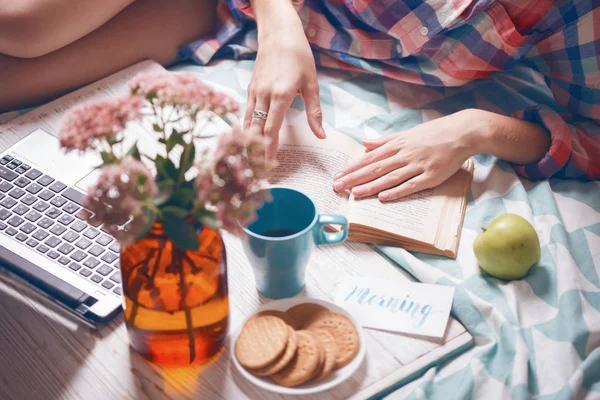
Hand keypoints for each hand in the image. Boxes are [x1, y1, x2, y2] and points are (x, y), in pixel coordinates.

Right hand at [244, 2, 324, 159]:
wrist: (278, 33)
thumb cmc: (299, 56)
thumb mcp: (312, 83)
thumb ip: (314, 112)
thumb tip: (321, 135)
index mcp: (280, 95)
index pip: (271, 129)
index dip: (268, 150)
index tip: (269, 166)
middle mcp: (263, 95)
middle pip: (254, 131)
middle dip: (254, 153)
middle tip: (257, 172)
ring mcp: (254, 92)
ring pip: (247, 124)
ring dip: (248, 144)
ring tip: (250, 162)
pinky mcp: (250, 89)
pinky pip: (246, 113)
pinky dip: (246, 130)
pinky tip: (248, 142)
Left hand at [333, 111, 478, 200]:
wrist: (462, 132)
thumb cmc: (434, 133)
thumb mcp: (407, 133)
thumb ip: (385, 141)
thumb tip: (364, 144)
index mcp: (397, 144)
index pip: (370, 158)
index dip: (353, 167)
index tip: (338, 174)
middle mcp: (404, 154)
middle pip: (375, 168)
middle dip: (354, 178)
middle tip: (337, 186)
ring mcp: (417, 165)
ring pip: (389, 178)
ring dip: (370, 186)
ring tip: (354, 194)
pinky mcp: (431, 176)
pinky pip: (411, 185)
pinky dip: (396, 191)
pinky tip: (383, 197)